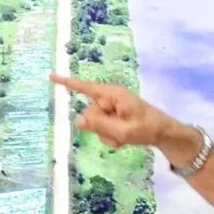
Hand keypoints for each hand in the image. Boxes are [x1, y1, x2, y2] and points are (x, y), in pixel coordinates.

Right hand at [50, 73, 172, 148]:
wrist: (163, 133)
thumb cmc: (146, 128)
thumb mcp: (122, 131)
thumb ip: (99, 125)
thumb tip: (77, 119)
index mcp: (112, 95)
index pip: (85, 87)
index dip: (67, 83)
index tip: (50, 76)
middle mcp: (109, 98)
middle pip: (89, 114)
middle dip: (100, 127)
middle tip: (119, 134)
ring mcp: (111, 107)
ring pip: (95, 124)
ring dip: (107, 134)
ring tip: (124, 136)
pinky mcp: (113, 115)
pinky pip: (102, 128)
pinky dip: (110, 136)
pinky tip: (123, 138)